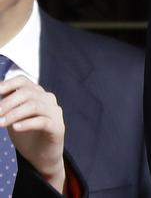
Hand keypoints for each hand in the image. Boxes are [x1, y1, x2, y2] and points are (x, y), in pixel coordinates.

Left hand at [0, 77, 65, 192]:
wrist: (41, 157)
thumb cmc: (25, 135)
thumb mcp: (11, 117)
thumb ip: (4, 106)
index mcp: (36, 93)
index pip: (22, 81)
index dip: (7, 84)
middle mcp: (48, 99)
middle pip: (27, 93)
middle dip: (7, 103)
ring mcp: (55, 113)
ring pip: (34, 106)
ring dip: (14, 114)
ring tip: (0, 123)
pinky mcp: (58, 128)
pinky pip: (42, 122)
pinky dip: (27, 124)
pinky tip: (15, 128)